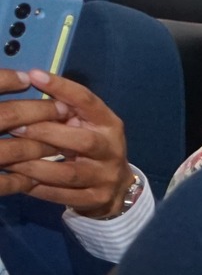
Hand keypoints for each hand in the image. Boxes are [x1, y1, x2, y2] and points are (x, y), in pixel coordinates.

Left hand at [0, 69, 132, 217]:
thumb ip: (65, 109)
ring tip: (9, 158)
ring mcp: (106, 178)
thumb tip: (31, 80)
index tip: (34, 76)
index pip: (88, 102)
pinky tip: (18, 180)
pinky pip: (63, 196)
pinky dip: (38, 188)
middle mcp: (112, 150)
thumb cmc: (91, 145)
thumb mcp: (86, 123)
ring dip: (35, 166)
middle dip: (47, 134)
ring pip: (69, 173)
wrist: (117, 186)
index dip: (63, 88)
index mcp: (109, 125)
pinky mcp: (96, 199)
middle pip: (83, 142)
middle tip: (15, 127)